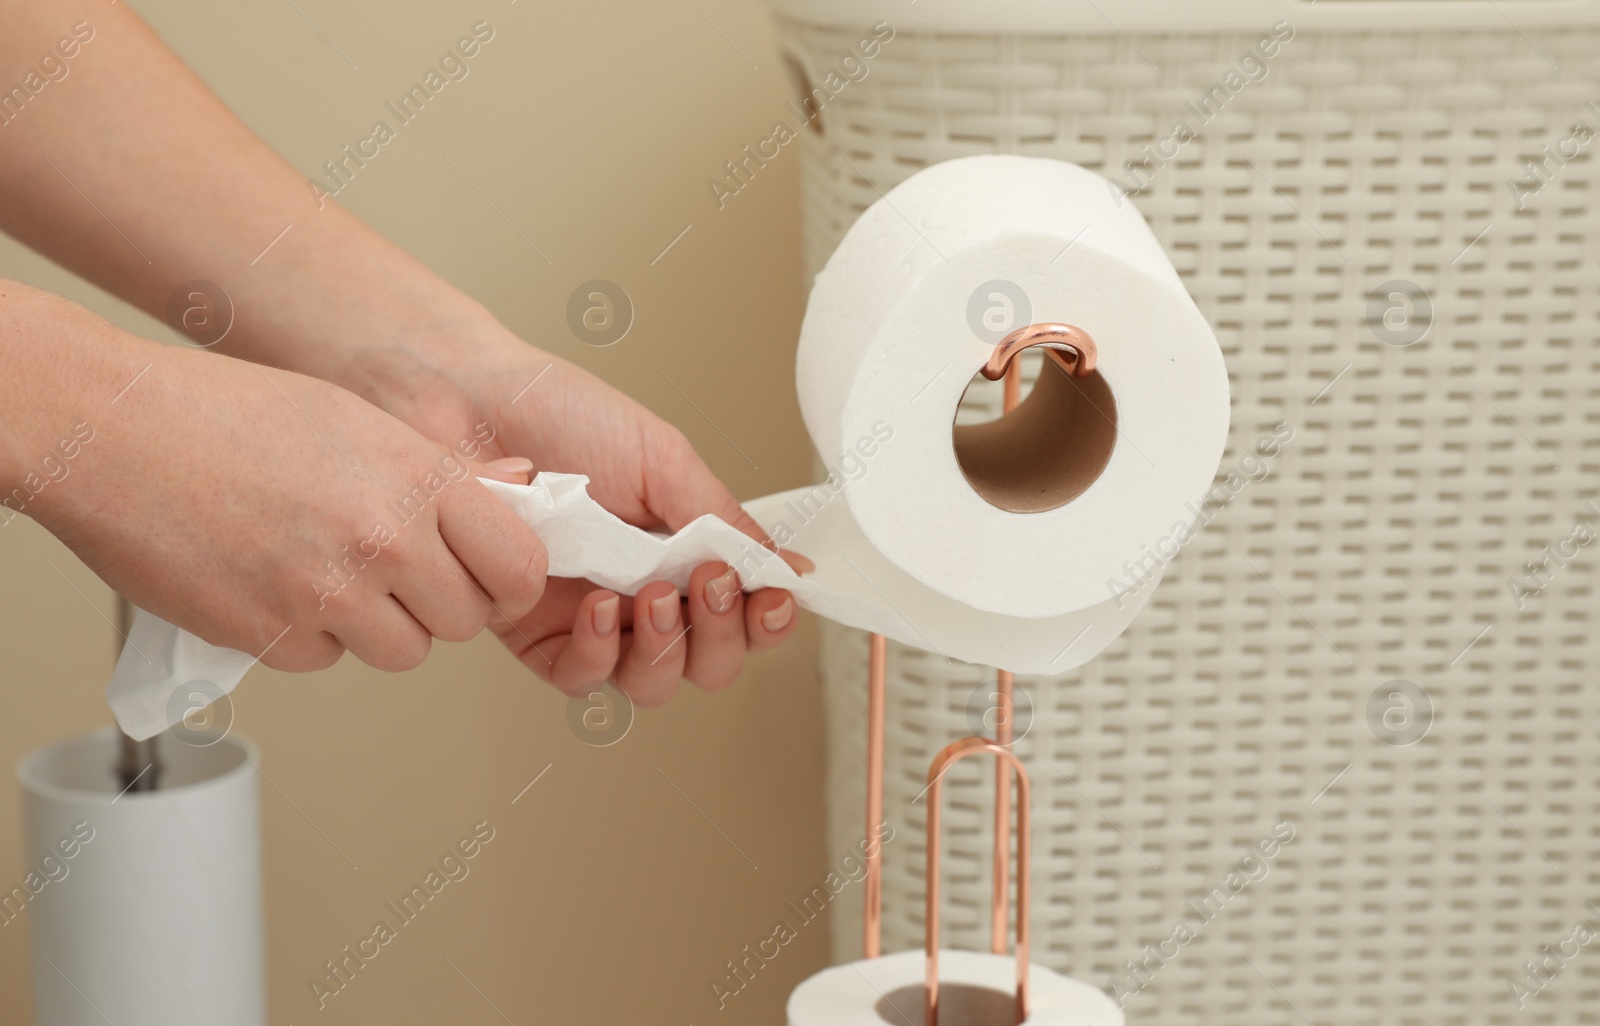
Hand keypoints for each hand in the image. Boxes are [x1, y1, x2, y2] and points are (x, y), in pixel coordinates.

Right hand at [33, 338, 549, 672]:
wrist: (116, 429)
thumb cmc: (232, 413)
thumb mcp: (359, 420)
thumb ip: (441, 474)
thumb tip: (521, 492)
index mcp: (419, 480)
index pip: (521, 567)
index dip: (509, 581)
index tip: (489, 577)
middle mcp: (386, 541)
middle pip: (465, 622)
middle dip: (438, 605)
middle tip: (398, 573)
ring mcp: (328, 594)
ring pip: (402, 651)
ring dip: (377, 625)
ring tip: (328, 570)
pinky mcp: (272, 636)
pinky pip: (325, 660)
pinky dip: (306, 636)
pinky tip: (273, 580)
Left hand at [328, 318, 804, 703]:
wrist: (466, 402)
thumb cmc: (557, 412)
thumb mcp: (662, 459)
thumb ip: (724, 519)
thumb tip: (787, 565)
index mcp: (679, 548)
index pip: (742, 610)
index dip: (765, 619)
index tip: (773, 597)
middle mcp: (639, 590)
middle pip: (706, 662)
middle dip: (722, 636)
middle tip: (711, 584)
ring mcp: (588, 617)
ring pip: (650, 681)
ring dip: (667, 648)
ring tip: (656, 594)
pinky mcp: (532, 633)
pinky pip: (581, 676)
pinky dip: (602, 652)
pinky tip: (601, 609)